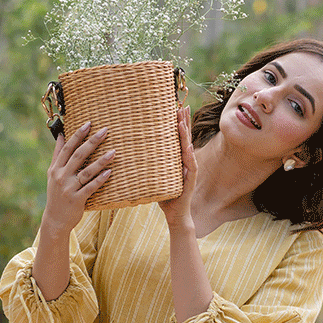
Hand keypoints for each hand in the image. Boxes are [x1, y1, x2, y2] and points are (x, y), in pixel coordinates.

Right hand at [44, 121, 114, 233]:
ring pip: (86, 171)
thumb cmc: (56, 194)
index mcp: (56, 168)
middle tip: (105, 130)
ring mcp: (69, 188)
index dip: (78, 135)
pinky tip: (109, 172)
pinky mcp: (77, 199)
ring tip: (113, 152)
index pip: (68, 148)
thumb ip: (57, 155)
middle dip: (92, 142)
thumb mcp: (52, 174)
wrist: (55, 219)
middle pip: (78, 156)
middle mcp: (62, 176)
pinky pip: (91, 188)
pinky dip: (100, 180)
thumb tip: (61, 135)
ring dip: (101, 161)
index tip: (89, 123)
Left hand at [158, 107, 196, 230]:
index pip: (178, 139)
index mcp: (178, 161)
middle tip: (182, 106)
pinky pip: (191, 166)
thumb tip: (132, 155)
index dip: (178, 124)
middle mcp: (186, 163)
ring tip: (183, 121)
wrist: (175, 216)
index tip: (176, 108)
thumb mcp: (155, 178)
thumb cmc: (165, 198)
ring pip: (188, 148)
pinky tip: (187, 146)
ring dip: (186, 135)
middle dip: (184, 122)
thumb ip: (149, 167)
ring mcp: (189, 171)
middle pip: (185, 139)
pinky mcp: (190, 181)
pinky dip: (189, 155)